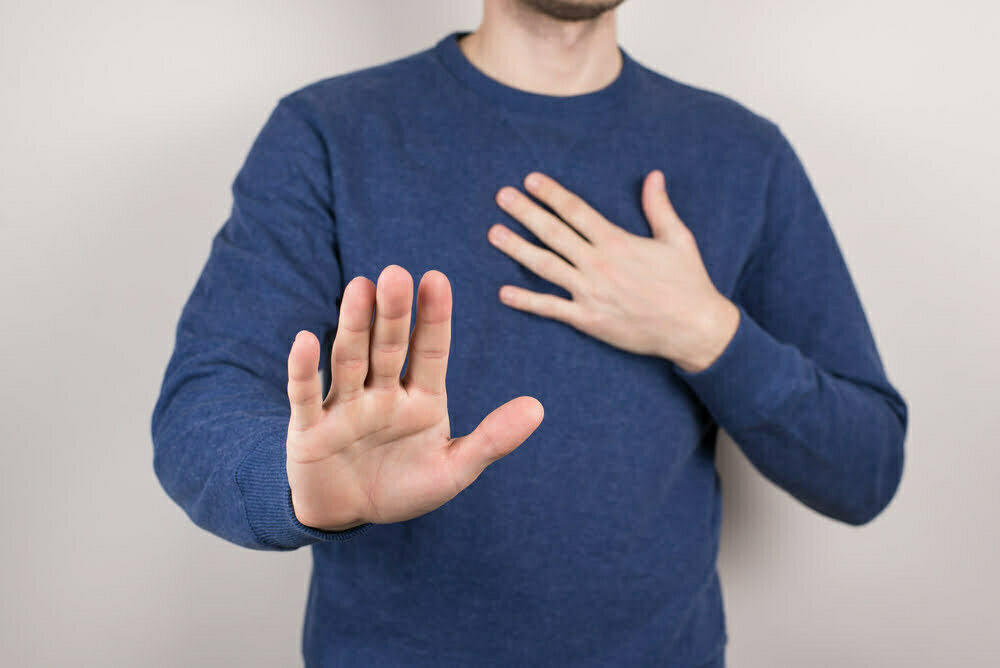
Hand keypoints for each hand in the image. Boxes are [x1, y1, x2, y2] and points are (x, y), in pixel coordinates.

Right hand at [285, 266, 544, 530]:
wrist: (349, 515)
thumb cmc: (404, 486)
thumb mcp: (454, 469)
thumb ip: (493, 439)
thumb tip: (539, 408)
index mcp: (422, 397)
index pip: (430, 350)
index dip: (433, 317)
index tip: (436, 279)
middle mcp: (382, 393)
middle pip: (388, 347)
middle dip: (392, 313)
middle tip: (395, 274)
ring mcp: (344, 407)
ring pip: (349, 361)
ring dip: (353, 326)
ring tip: (359, 288)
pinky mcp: (309, 429)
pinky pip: (305, 395)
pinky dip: (304, 369)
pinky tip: (307, 339)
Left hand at [487, 170, 739, 372]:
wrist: (695, 329)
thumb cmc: (689, 282)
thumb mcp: (678, 239)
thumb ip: (659, 207)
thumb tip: (653, 175)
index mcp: (618, 242)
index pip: (576, 211)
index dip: (552, 194)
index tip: (531, 180)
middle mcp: (599, 264)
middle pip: (554, 233)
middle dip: (526, 212)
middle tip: (502, 196)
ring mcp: (591, 293)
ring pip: (546, 266)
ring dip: (518, 249)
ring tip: (494, 233)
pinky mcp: (589, 320)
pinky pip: (551, 309)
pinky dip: (526, 301)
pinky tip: (503, 292)